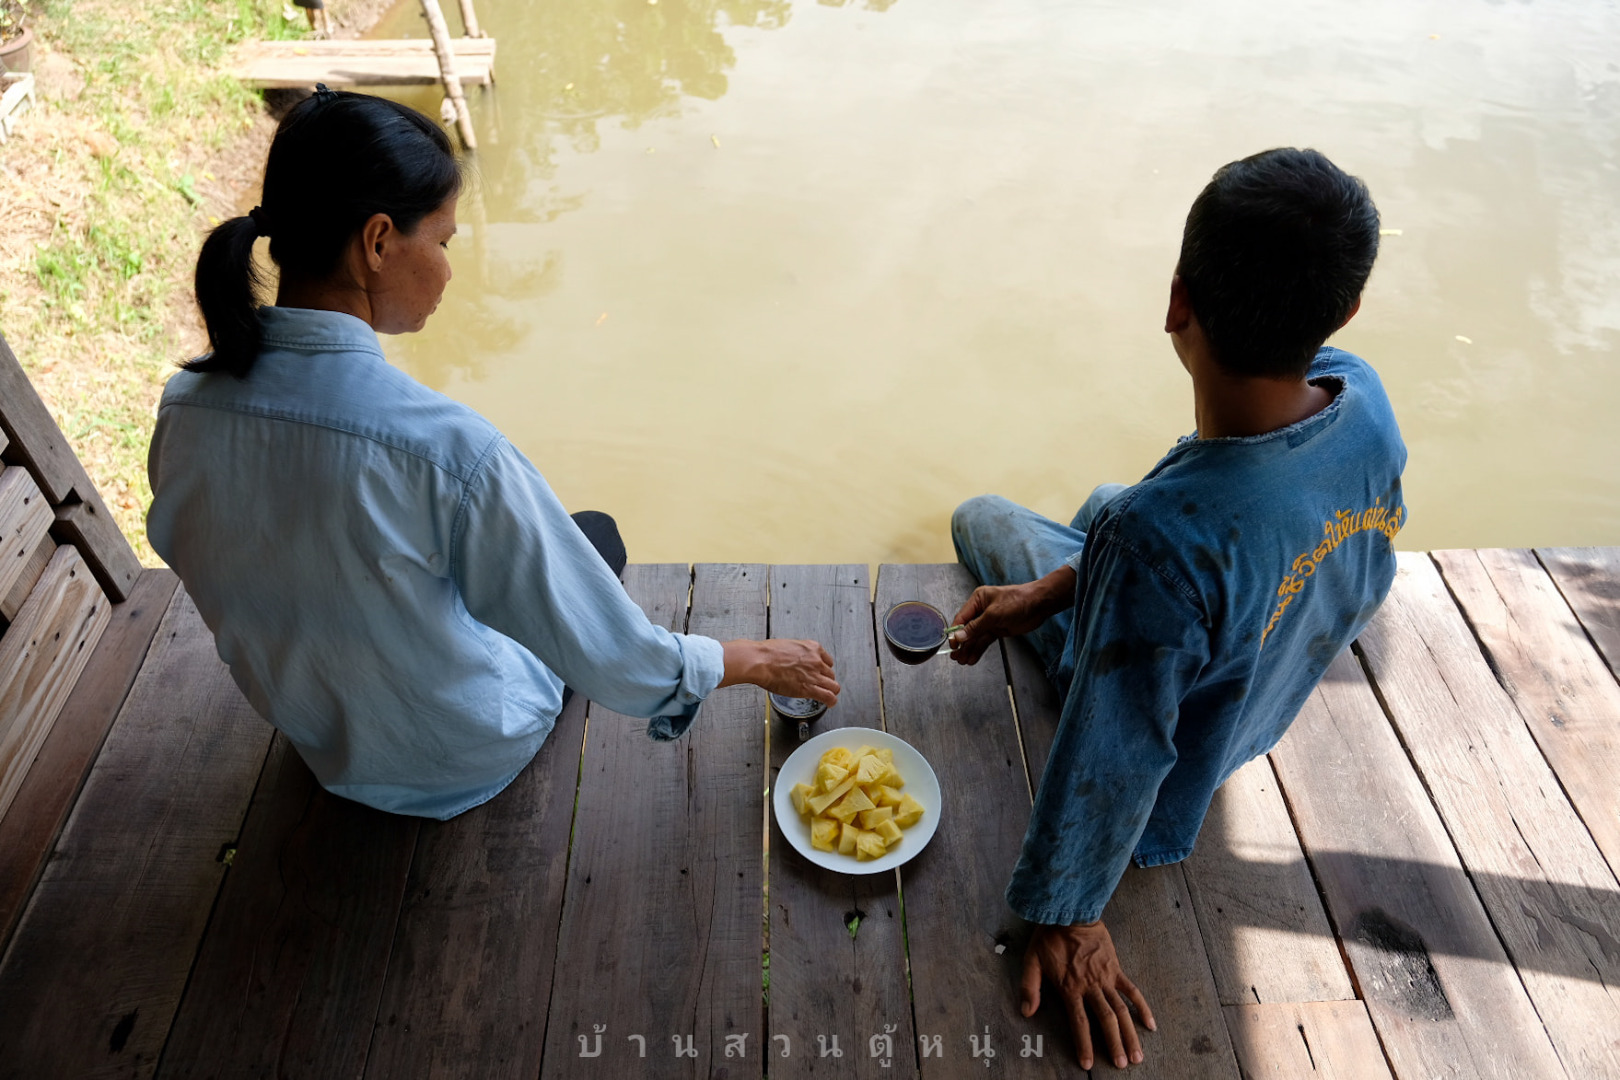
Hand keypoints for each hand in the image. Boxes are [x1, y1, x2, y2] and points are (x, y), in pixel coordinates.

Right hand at [720, 639, 840, 706]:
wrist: (761, 661)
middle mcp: (816, 661)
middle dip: (826, 680)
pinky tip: (830, 703)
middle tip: (821, 685)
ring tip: (828, 695)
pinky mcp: (809, 688)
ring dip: (831, 691)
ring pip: (833, 686)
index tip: (821, 673)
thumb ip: (797, 653)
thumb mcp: (789, 646)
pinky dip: (831, 701)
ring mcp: (814, 675)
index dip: (824, 669)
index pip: (828, 661)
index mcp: (812, 648)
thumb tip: (795, 659)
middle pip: (830, 674)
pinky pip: (828, 696)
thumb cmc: (768, 654)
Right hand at [948, 568, 1073, 665]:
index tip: (952, 645)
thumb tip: (959, 636)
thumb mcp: (993, 614)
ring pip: (976, 637)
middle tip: (955, 657)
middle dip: (962, 644)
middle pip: (967, 629)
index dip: (955, 632)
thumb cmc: (1017, 601)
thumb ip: (975, 627)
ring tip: (962, 662)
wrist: (1039, 605)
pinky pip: (985, 641)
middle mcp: (981, 610)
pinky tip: (973, 658)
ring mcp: (990, 621)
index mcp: (978, 600)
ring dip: (969, 649)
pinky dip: (979, 650)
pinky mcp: (998, 630)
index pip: (962, 617)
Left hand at [1020, 920, 1155, 1069]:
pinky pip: (1132, 990)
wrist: (1071, 912)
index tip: (1089, 1064)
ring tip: (1137, 1055)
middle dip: (1114, 1045)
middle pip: (1105, 1020)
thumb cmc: (1050, 937)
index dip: (1084, 1044)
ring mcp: (1106, 978)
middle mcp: (1091, 987)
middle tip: (1122, 1065)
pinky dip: (1142, 1007)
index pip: (1079, 1023)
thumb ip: (1030, 987)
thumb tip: (1027, 1013)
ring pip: (1121, 1010)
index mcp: (1071, 988)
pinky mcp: (1116, 969)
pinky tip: (1150, 1024)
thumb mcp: (1032, 960)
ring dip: (1130, 1033)